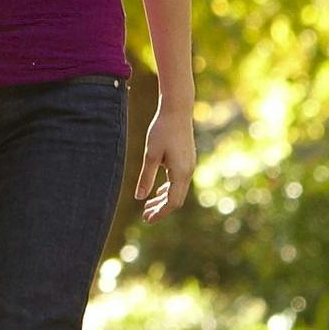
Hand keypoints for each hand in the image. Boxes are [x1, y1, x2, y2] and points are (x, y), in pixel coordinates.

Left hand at [133, 99, 197, 220]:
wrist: (177, 110)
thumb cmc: (162, 130)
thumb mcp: (150, 155)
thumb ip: (146, 177)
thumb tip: (139, 197)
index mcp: (180, 173)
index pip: (172, 202)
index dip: (160, 213)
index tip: (147, 220)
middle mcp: (188, 172)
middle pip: (176, 199)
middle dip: (161, 209)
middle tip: (145, 216)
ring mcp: (189, 166)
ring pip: (177, 190)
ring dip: (163, 200)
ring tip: (148, 206)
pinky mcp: (187, 160)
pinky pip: (179, 181)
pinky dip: (168, 189)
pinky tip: (158, 192)